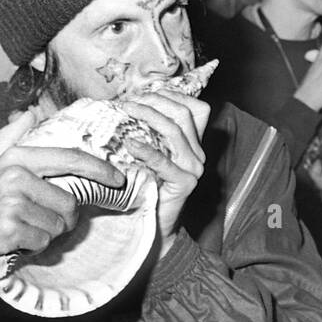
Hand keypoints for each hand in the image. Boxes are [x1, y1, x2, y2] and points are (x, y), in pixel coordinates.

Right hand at [0, 111, 128, 287]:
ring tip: (21, 230)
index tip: (118, 179)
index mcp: (15, 158)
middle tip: (38, 222)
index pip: (70, 159)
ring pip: (59, 224)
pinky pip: (44, 240)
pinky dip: (34, 247)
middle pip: (70, 201)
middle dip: (62, 218)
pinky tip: (14, 242)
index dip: (100, 169)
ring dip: (46, 234)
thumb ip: (7, 139)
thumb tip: (27, 113)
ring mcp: (12, 202)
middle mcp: (15, 176)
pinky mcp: (10, 228)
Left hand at [115, 91, 211, 250]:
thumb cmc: (146, 188)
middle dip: (155, 102)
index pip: (195, 107)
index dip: (171, 95)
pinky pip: (165, 161)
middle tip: (129, 102)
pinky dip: (147, 150)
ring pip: (176, 131)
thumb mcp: (149, 156)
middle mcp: (198, 153)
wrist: (155, 226)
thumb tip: (123, 107)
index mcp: (193, 144)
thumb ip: (147, 135)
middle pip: (184, 113)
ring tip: (127, 112)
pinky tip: (130, 143)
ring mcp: (194, 168)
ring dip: (150, 117)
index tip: (144, 94)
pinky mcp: (185, 183)